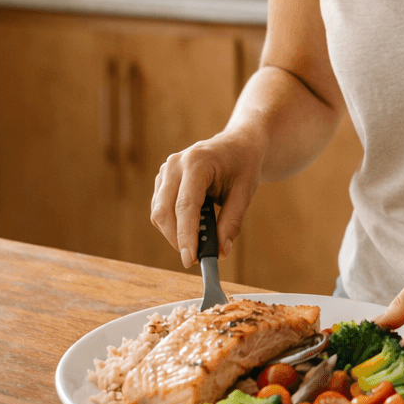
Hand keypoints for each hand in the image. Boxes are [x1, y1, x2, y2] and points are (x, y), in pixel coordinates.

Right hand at [150, 130, 264, 268]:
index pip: (185, 205)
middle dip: (177, 239)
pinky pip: (160, 208)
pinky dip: (172, 224)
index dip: (186, 235)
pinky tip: (192, 226)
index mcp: (197, 163)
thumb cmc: (243, 166)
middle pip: (164, 211)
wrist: (237, 144)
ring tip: (198, 240)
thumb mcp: (244, 193)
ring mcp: (166, 170)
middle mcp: (175, 164)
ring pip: (159, 212)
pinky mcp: (163, 178)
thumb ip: (232, 222)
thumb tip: (222, 252)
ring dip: (174, 233)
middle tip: (194, 258)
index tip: (190, 259)